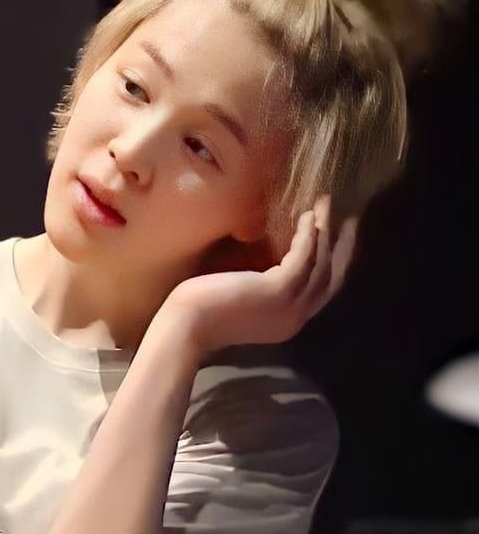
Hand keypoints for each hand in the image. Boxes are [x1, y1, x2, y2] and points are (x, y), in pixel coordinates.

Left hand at [163, 196, 358, 358]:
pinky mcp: (279, 290)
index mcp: (285, 322)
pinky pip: (303, 257)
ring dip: (325, 233)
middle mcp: (295, 318)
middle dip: (342, 248)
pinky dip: (307, 235)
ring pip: (320, 265)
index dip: (332, 264)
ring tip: (324, 207)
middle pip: (330, 279)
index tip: (337, 239)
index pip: (320, 292)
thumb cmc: (201, 311)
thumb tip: (268, 258)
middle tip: (349, 219)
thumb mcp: (242, 298)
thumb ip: (261, 285)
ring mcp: (289, 306)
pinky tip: (305, 217)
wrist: (184, 326)